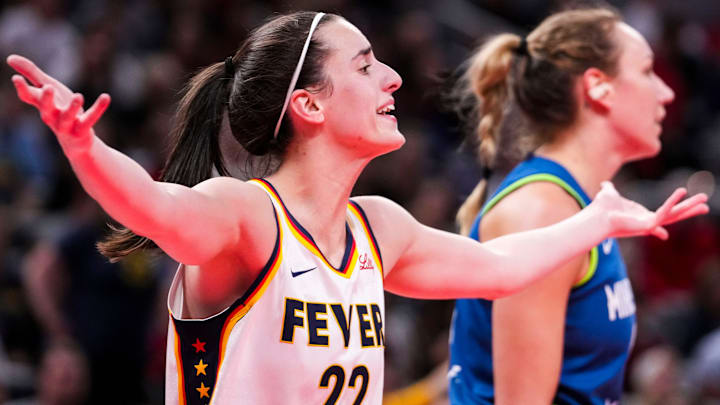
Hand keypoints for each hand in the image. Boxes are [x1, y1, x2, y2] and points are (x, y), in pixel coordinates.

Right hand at [7, 54, 109, 152]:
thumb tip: (9, 58)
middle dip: (46, 99)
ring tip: (78, 96)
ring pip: (67, 118)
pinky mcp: (82, 130)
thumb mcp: (47, 89)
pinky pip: (90, 119)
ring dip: (72, 108)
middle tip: (48, 87)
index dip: (22, 89)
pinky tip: (106, 96)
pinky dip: (98, 109)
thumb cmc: (59, 110)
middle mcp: (52, 116)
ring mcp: (67, 125)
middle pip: (46, 109)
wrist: (75, 142)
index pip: (28, 97)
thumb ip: (31, 73)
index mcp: (42, 105)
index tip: (16, 78)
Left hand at [593, 181, 708, 239]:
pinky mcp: (647, 225)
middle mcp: (648, 221)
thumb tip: (604, 185)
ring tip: (704, 199)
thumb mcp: (609, 194)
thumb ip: (609, 189)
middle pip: (674, 215)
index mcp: (642, 215)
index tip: (689, 211)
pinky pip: (663, 212)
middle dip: (690, 209)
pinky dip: (672, 202)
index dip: (676, 209)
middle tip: (706, 204)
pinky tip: (681, 191)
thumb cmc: (601, 209)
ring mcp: (649, 225)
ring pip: (674, 215)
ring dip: (689, 207)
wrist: (596, 216)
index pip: (664, 213)